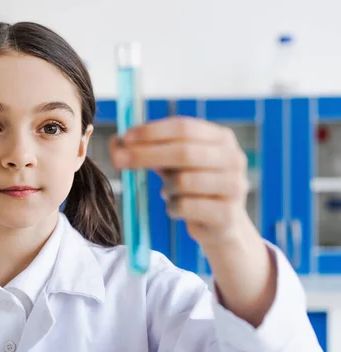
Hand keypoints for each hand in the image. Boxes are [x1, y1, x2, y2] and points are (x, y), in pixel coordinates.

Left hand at [109, 116, 250, 250]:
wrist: (222, 224)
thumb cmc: (194, 188)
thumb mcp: (174, 164)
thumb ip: (149, 150)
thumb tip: (116, 141)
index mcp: (220, 138)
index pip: (183, 127)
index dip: (152, 131)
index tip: (125, 138)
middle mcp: (233, 158)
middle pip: (184, 151)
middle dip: (146, 154)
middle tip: (118, 160)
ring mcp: (235, 186)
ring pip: (184, 181)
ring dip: (166, 188)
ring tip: (167, 192)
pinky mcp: (228, 214)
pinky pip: (186, 207)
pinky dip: (172, 207)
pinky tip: (176, 208)